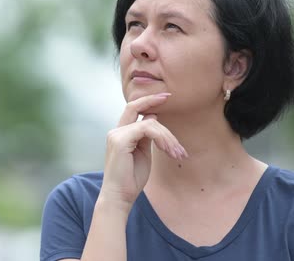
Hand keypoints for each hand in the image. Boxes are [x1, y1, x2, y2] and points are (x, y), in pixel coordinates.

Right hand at [100, 93, 186, 208]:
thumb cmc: (131, 179)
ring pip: (148, 122)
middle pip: (134, 107)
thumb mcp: (143, 153)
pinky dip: (162, 137)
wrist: (120, 197)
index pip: (132, 110)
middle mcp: (116, 131)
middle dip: (152, 99)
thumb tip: (153, 118)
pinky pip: (146, 129)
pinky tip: (168, 150)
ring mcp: (116, 135)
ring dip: (168, 135)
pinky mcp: (120, 141)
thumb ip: (147, 137)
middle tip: (169, 97)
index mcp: (120, 134)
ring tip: (178, 152)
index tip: (164, 97)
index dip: (147, 102)